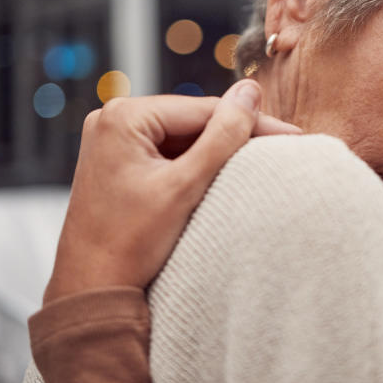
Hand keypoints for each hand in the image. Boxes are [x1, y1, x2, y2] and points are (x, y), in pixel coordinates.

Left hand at [44, 79, 300, 302]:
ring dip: (217, 151)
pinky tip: (224, 175)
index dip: (251, 122)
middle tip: (285, 147)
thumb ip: (222, 138)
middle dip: (235, 135)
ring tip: (262, 161)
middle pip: (191, 120)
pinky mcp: (116, 162)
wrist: (89, 290)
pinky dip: (193, 164)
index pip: (202, 110)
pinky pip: (165, 153)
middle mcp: (112, 119)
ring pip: (181, 137)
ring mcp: (111, 140)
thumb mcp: (184, 187)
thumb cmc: (129, 243)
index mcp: (123, 116)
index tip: (293, 136)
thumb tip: (250, 91)